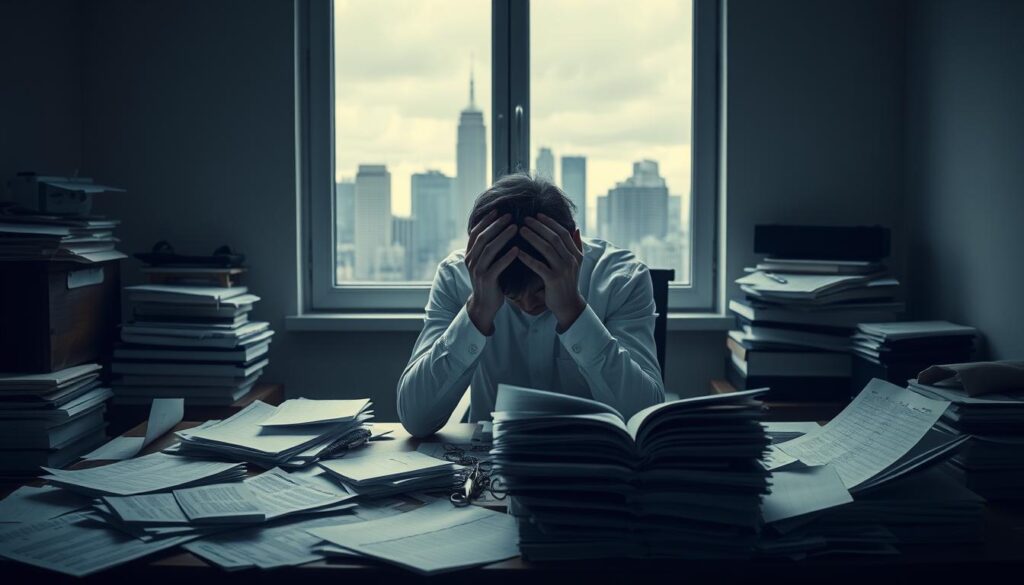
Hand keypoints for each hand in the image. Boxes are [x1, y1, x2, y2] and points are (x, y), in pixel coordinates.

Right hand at [464, 211, 518, 334]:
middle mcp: (471, 260)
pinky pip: (497, 265)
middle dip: (496, 225)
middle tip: (510, 216)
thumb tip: (499, 230)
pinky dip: (507, 256)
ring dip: (503, 237)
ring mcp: (478, 270)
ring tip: (516, 228)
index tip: (498, 210)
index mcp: (470, 254)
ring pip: (489, 249)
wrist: (484, 305)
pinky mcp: (487, 280)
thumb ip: (488, 249)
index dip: (486, 221)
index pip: (476, 233)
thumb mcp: (485, 263)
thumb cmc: (489, 281)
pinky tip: (517, 249)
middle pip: (483, 237)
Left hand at [518, 214, 586, 331]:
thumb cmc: (568, 282)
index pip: (563, 232)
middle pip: (554, 237)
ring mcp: (562, 270)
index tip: (538, 214)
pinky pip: (538, 266)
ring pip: (547, 248)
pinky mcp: (553, 280)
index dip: (550, 222)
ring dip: (533, 237)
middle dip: (539, 226)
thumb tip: (575, 228)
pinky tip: (517, 252)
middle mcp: (571, 260)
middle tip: (525, 218)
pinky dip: (528, 257)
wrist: (569, 305)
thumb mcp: (576, 264)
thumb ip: (576, 246)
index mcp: (576, 254)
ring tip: (520, 230)